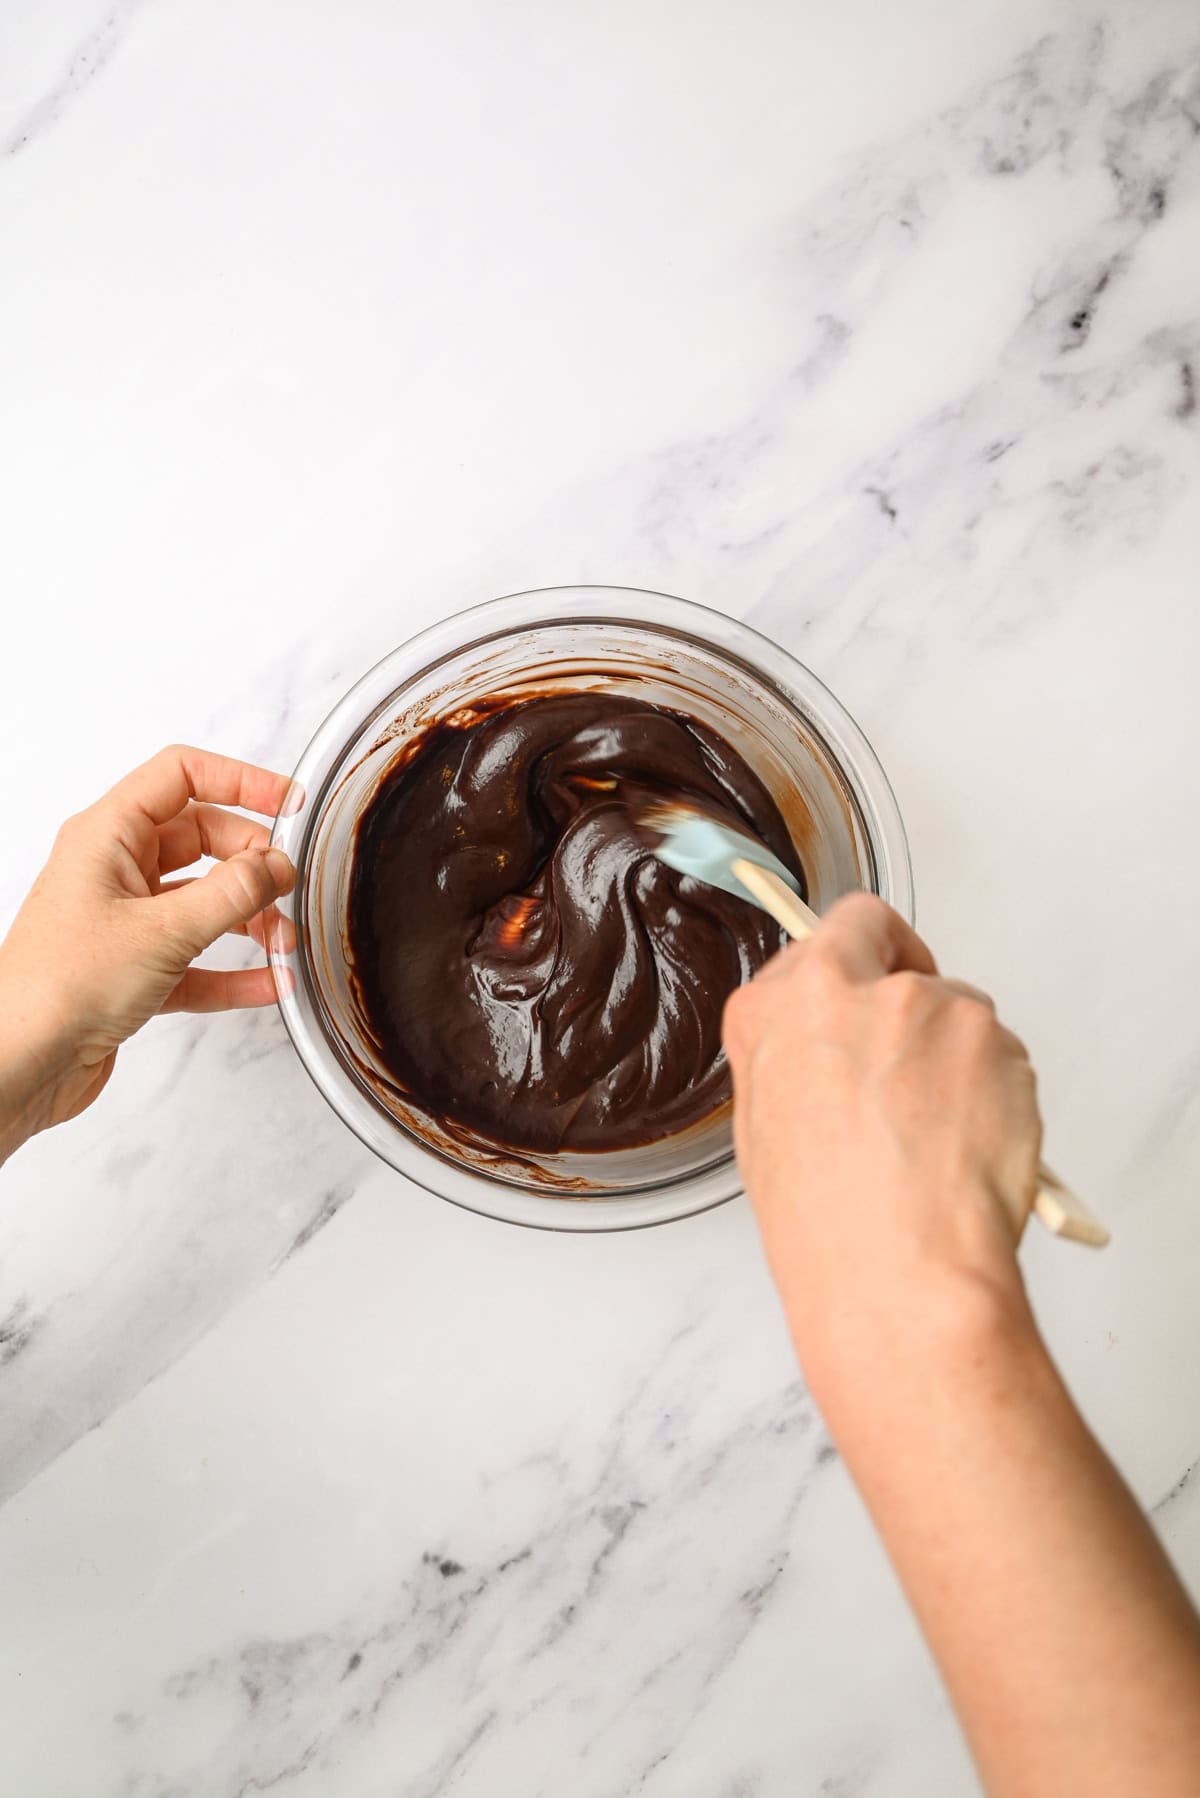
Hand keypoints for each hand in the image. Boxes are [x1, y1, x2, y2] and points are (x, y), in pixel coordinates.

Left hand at [0, 746, 297, 1157]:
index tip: (289, 803)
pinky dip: (233, 971)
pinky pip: (197, 960)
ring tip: (282, 940)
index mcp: (107, 836)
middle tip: (286, 887)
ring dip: (248, 918)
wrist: (20, 1065)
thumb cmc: (59, 987)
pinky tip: (267, 984)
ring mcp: (124, 921)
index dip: (240, 781)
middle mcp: (114, 871)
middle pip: (202, 839)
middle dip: (250, 862)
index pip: (181, 776)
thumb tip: (276, 865)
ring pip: (202, 901)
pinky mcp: (133, 971)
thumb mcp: (163, 931)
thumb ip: (231, 893)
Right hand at [722, 893, 1042, 1402]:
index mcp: (778, 1008)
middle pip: (897, 952)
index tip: (870, 974)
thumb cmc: (830, 1224)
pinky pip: (1001, 1053)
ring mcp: (929, 1007)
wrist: (901, 1272)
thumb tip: (828, 1050)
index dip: (856, 964)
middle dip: (910, 989)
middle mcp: (851, 990)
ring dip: (956, 1053)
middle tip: (916, 1056)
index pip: (831, 933)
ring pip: (956, 1009)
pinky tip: (968, 1147)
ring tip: (936, 1137)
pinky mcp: (992, 1038)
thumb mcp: (765, 1132)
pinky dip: (995, 1091)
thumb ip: (797, 1058)